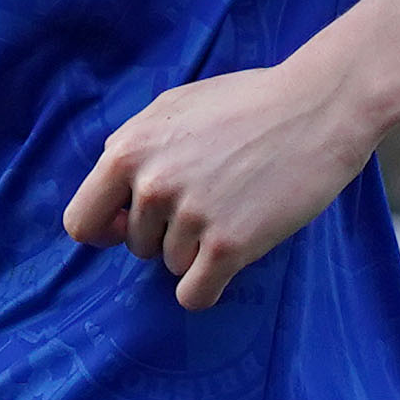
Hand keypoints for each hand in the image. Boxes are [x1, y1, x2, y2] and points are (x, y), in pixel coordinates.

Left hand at [59, 59, 383, 311]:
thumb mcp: (173, 109)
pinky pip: (195, 295)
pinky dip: (207, 288)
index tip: (128, 228)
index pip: (82, 221)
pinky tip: (232, 260)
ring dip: (198, 251)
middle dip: (167, 232)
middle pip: (137, 247)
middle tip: (212, 199)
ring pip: (171, 267)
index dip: (106, 230)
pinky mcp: (227, 246)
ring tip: (236, 208)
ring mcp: (189, 217)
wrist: (317, 107)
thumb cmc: (249, 103)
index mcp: (128, 150)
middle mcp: (151, 186)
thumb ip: (135, 151)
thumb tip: (113, 207)